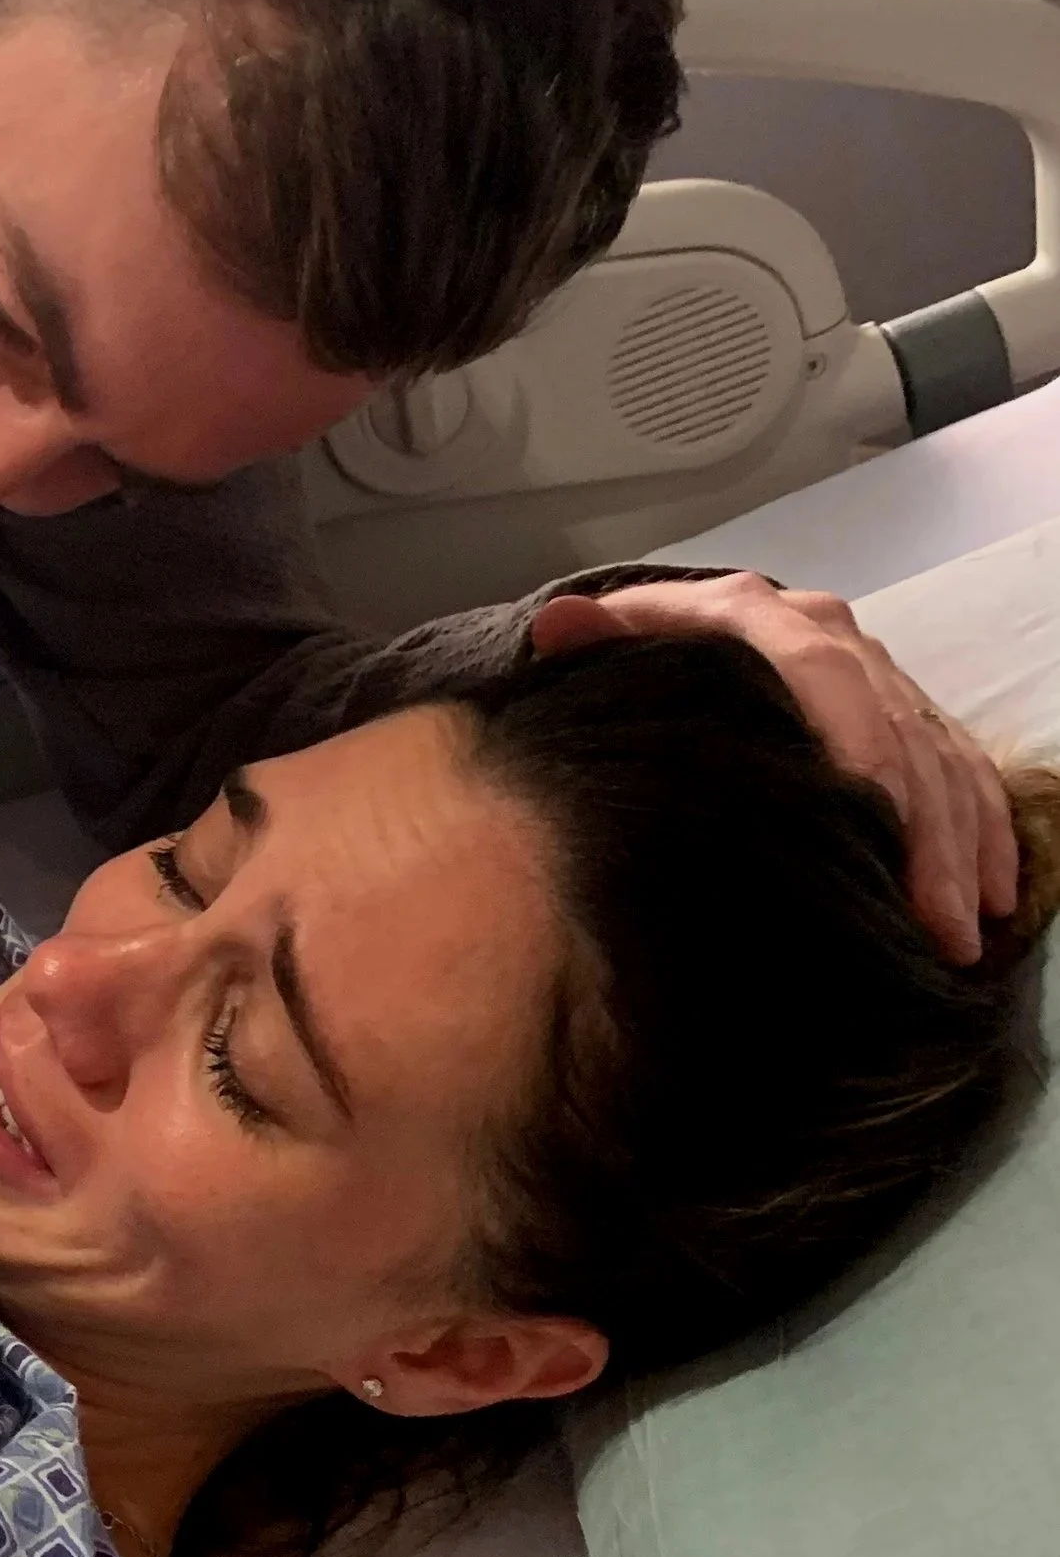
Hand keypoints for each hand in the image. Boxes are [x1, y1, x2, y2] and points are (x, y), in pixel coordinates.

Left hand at [531, 577, 1017, 962]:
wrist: (672, 633)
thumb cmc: (638, 658)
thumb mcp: (614, 648)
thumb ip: (594, 641)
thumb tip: (559, 625)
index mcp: (760, 620)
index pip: (825, 681)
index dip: (858, 753)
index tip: (871, 830)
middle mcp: (833, 639)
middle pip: (898, 736)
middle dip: (924, 834)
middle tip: (933, 924)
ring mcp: (877, 676)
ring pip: (939, 761)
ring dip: (961, 850)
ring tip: (960, 937)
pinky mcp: (907, 711)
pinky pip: (964, 768)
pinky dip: (986, 833)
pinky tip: (997, 900)